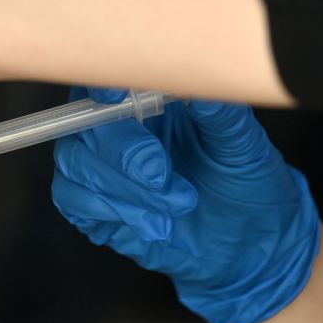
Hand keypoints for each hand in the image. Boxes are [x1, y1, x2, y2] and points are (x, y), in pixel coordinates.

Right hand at [51, 93, 319, 322]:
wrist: (250, 244)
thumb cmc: (246, 184)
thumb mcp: (242, 145)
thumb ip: (219, 112)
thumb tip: (198, 84)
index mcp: (149, 99)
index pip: (106, 78)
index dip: (99, 85)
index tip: (112, 98)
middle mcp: (118, 128)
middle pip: (84, 124)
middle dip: (123, 154)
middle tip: (164, 178)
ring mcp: (101, 167)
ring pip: (75, 164)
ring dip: (123, 190)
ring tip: (176, 208)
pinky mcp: (94, 207)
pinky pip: (73, 200)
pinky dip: (111, 211)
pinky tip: (153, 225)